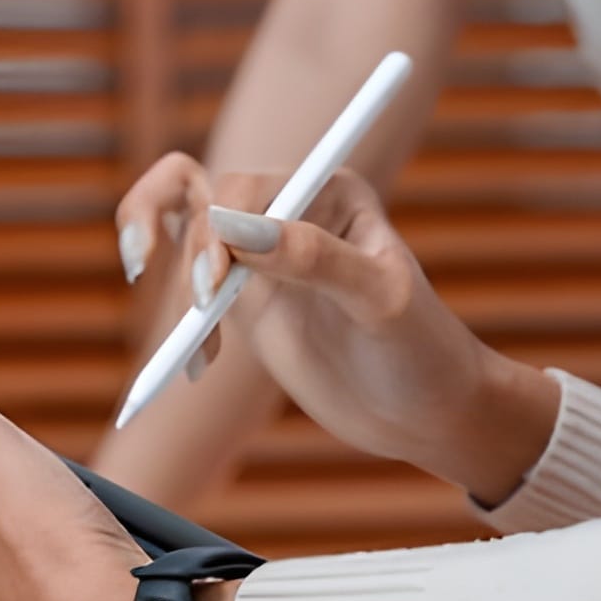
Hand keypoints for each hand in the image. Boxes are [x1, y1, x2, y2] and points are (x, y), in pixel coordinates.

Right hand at [117, 155, 558, 505]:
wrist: (427, 414)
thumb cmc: (421, 350)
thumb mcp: (378, 300)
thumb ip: (314, 259)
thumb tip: (235, 228)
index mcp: (328, 192)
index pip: (241, 186)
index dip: (214, 226)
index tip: (214, 284)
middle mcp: (290, 213)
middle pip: (195, 194)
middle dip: (180, 243)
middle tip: (183, 296)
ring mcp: (262, 257)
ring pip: (182, 234)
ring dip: (173, 283)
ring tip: (202, 349)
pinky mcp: (246, 301)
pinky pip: (187, 290)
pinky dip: (178, 322)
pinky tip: (201, 366)